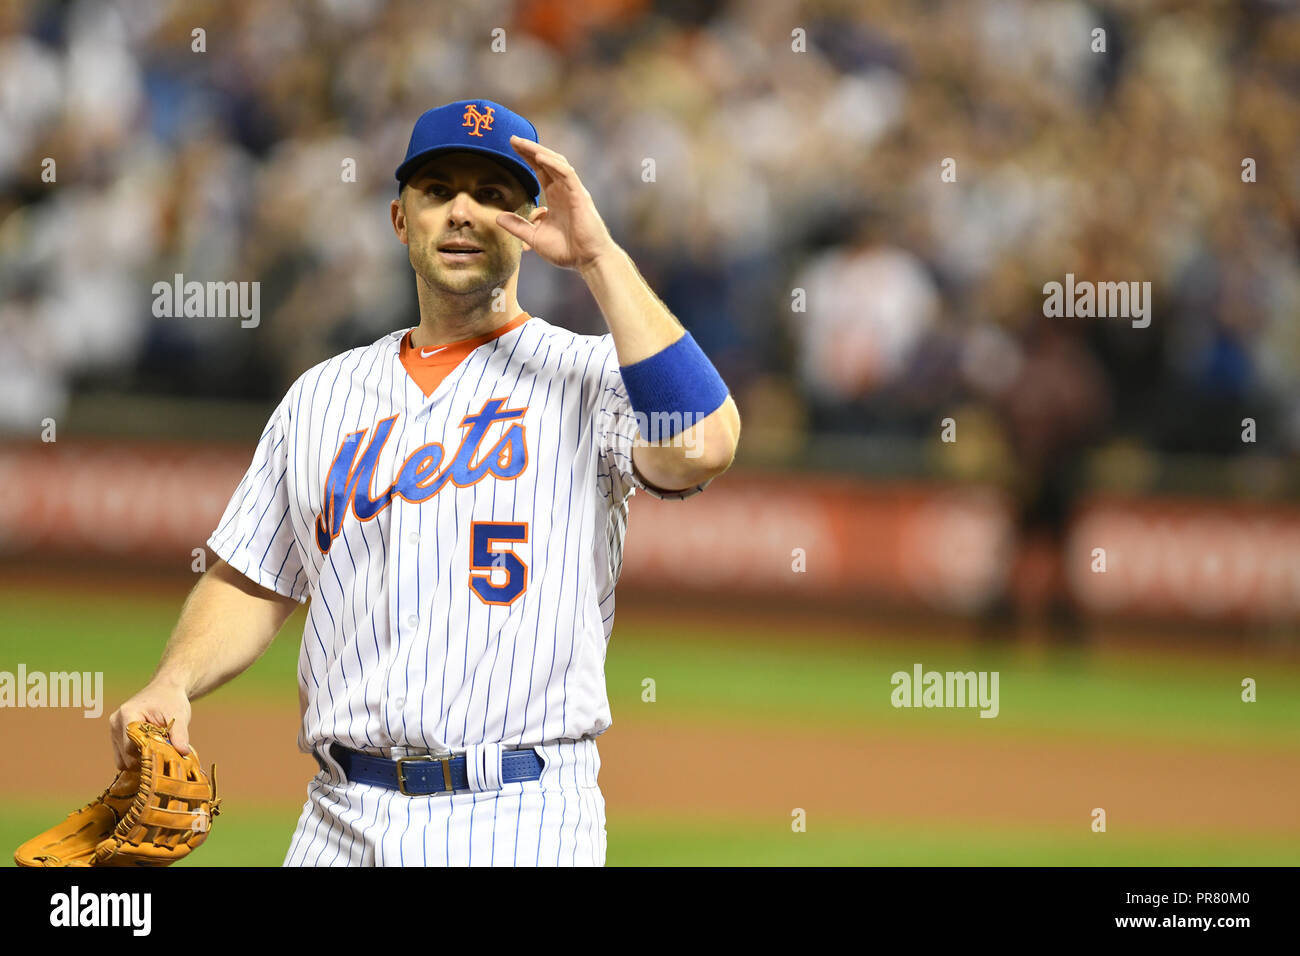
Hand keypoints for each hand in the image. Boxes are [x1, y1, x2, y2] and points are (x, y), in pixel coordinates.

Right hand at [109, 680, 191, 770]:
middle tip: (164, 757)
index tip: (164, 758)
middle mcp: (116, 723)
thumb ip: (180, 734)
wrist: (166, 690)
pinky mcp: (117, 737)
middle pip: (125, 756)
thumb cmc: (171, 701)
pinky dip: (136, 759)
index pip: (130, 746)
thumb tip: (183, 752)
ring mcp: (115, 730)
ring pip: (122, 760)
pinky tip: (151, 752)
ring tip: (158, 752)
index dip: (147, 755)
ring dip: (139, 761)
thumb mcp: (179, 715)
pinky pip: (123, 757)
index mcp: (128, 714)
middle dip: (145, 760)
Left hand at [496, 135, 618, 271]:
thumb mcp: (534, 237)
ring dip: (538, 151)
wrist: (588, 261)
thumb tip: (497, 218)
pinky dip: (553, 164)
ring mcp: (573, 191)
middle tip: (512, 138)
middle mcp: (564, 190)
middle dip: (530, 149)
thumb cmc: (567, 251)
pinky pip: (566, 174)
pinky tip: (539, 157)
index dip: (527, 158)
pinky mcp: (580, 196)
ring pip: (556, 163)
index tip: (511, 147)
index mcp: (555, 197)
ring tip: (521, 143)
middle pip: (547, 162)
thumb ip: (517, 226)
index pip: (540, 171)